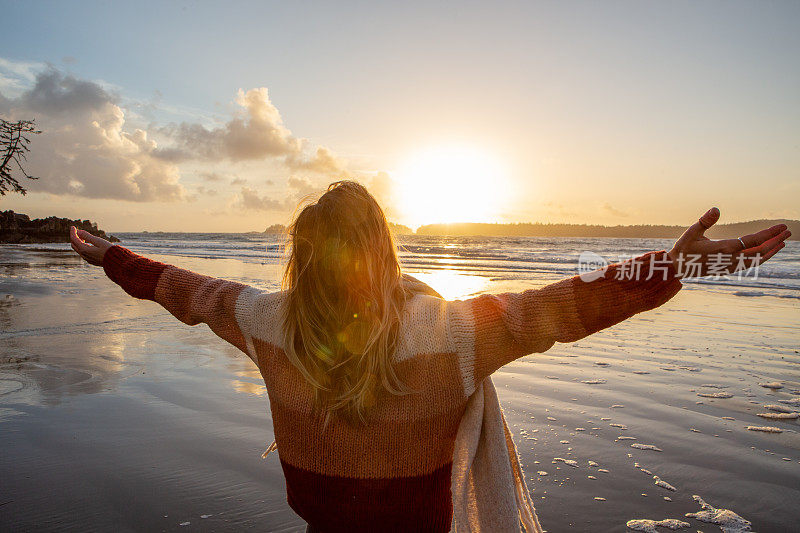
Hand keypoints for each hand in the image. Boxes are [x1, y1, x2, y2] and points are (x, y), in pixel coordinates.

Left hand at [70, 226, 113, 266]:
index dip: (73, 232)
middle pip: (74, 245)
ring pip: (78, 250)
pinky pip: (83, 253)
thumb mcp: (98, 241)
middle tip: (77, 231)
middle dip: (74, 237)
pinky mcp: (92, 261)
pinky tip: (88, 244)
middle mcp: (84, 255)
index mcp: (84, 250)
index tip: (73, 226)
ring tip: (83, 236)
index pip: (74, 239)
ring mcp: (87, 259)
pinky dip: (82, 247)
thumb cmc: (109, 250)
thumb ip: (87, 236)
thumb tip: (78, 231)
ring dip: (78, 242)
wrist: (117, 262)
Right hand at [667, 207, 789, 277]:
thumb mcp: (691, 232)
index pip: (753, 241)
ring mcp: (730, 266)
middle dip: (775, 241)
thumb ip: (704, 221)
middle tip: (788, 232)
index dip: (769, 234)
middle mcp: (730, 259)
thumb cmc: (683, 249)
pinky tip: (764, 253)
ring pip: (757, 260)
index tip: (782, 227)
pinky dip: (761, 258)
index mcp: (724, 249)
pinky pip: (750, 264)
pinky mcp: (728, 269)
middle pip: (760, 252)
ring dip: (770, 251)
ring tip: (781, 243)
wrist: (676, 269)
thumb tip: (716, 209)